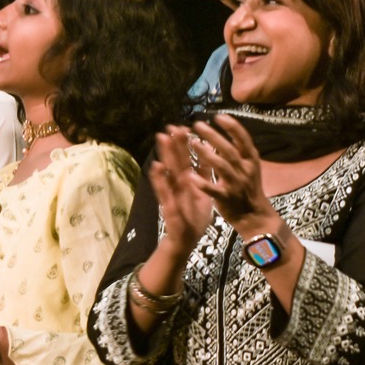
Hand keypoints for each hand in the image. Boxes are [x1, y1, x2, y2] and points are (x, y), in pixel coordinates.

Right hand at [146, 126, 216, 261]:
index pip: (186, 159)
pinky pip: (164, 192)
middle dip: (174, 143)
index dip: (184, 144)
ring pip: (169, 172)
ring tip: (162, 137)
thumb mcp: (203, 193)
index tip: (183, 126)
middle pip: (176, 160)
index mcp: (188, 182)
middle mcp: (178, 185)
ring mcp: (172, 194)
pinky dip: (160, 180)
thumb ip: (203, 176)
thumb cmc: (194, 216)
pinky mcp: (169, 206)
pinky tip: (156, 167)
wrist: (186, 240)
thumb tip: (208, 156)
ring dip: (165, 155)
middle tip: (171, 125)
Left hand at [187, 115, 275, 231]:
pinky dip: (202, 183)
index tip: (218, 116)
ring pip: (221, 166)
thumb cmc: (248, 188)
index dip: (232, 126)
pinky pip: (214, 190)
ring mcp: (236, 184)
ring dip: (206, 154)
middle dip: (213, 136)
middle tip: (198, 125)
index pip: (243, 139)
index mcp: (251, 160)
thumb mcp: (250, 167)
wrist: (255, 217)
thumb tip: (229, 129)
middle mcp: (245, 170)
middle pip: (229, 150)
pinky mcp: (227, 199)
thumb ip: (240, 151)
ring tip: (192, 143)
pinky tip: (190, 176)